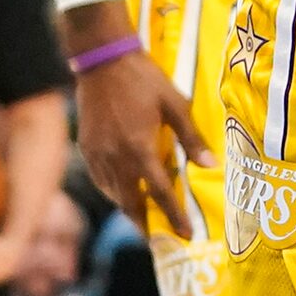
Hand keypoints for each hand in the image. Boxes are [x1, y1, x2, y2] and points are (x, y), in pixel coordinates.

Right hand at [76, 44, 215, 236]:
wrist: (103, 59)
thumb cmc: (144, 79)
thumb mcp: (175, 104)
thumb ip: (191, 138)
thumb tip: (210, 165)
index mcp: (140, 149)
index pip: (159, 194)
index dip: (174, 217)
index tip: (186, 235)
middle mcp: (116, 159)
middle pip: (131, 204)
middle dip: (146, 224)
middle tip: (160, 235)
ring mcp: (97, 155)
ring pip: (114, 194)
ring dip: (130, 207)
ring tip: (145, 213)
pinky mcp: (85, 148)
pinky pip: (100, 180)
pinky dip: (113, 190)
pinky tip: (123, 187)